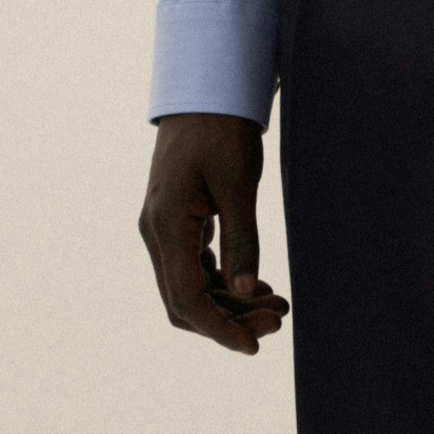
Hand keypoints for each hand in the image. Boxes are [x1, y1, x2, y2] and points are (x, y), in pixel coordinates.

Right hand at [138, 113, 288, 354]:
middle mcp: (156, 232)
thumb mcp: (239, 183)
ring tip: (276, 304)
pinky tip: (256, 285)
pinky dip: (222, 282)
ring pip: (190, 287)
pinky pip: (194, 266)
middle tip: (277, 319)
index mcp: (166, 224)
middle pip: (185, 301)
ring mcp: (163, 227)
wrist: (205, 88)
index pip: (187, 298)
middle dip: (229, 318)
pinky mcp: (176, 221)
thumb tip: (245, 292)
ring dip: (229, 302)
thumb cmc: (223, 128)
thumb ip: (242, 240)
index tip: (254, 345)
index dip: (219, 328)